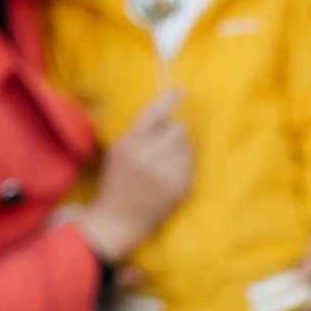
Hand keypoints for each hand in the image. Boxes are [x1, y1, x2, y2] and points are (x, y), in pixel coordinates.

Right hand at [77, 88, 195, 263]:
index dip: (169, 100)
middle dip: (177, 132)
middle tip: (167, 142)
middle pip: (180, 128)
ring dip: (182, 149)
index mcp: (130, 144)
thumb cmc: (118, 181)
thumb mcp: (118, 151)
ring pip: (189, 146)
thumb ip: (138, 133)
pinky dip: (185, 165)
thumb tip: (166, 114)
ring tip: (168, 161)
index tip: (181, 92)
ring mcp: (166, 174)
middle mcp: (148, 157)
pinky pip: (192, 164)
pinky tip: (171, 174)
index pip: (153, 113)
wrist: (119, 218)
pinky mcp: (179, 187)